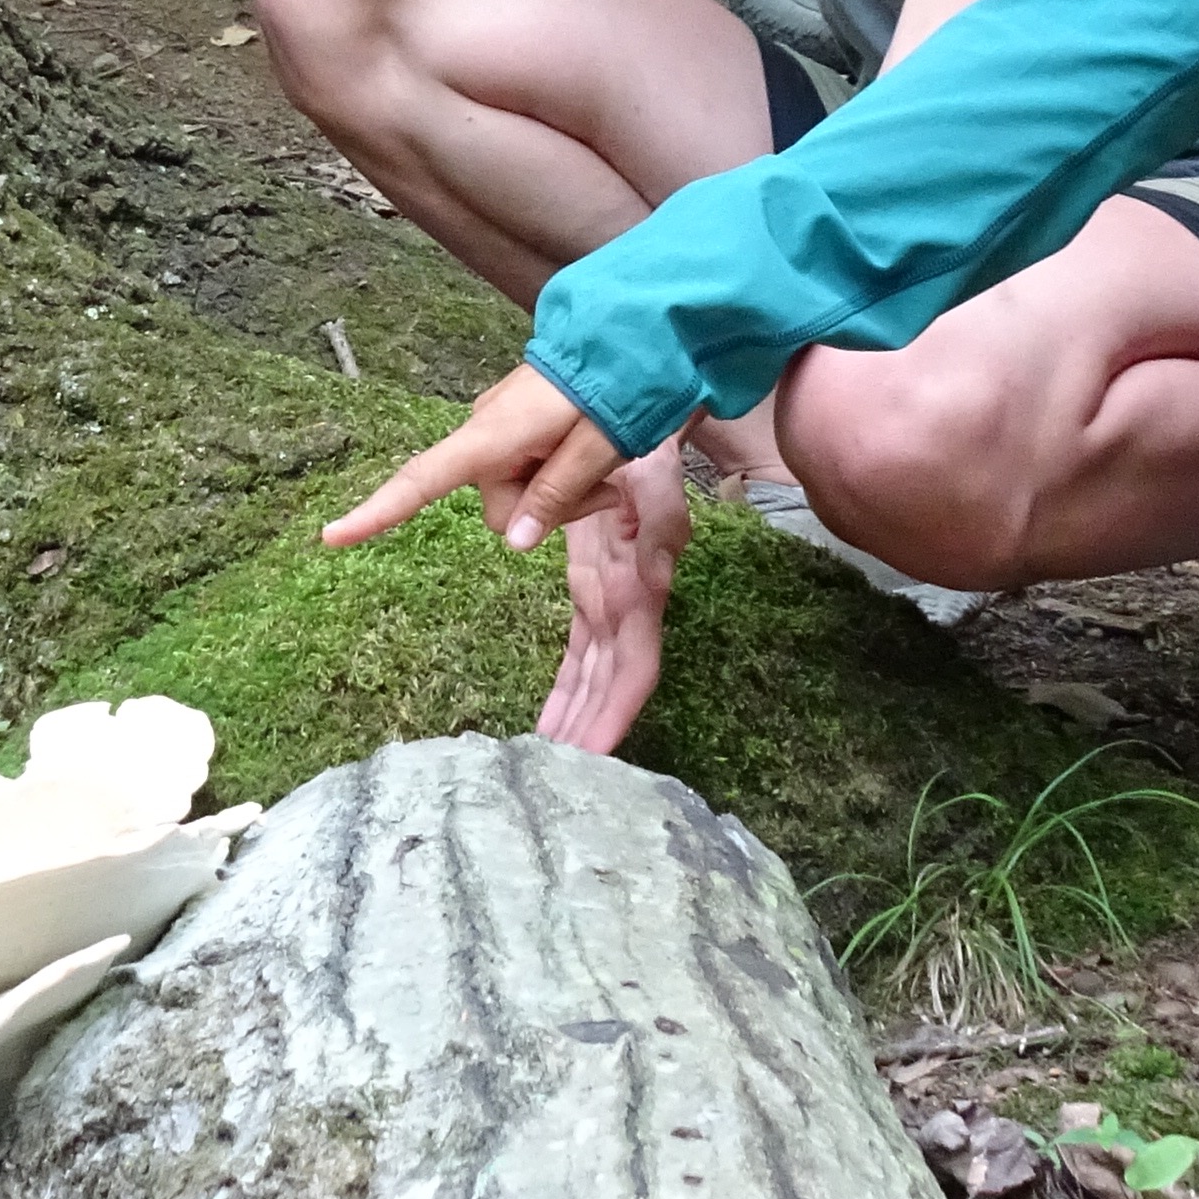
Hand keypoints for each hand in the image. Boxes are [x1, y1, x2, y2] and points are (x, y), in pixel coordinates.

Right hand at [321, 364, 632, 555]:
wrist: (627, 331)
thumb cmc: (614, 387)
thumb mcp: (595, 448)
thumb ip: (554, 495)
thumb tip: (512, 541)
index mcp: (492, 436)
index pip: (422, 480)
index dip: (377, 511)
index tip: (331, 536)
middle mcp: (484, 430)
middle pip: (497, 505)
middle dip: (544, 511)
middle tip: (602, 490)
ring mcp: (498, 426)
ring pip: (516, 492)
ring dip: (558, 494)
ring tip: (603, 468)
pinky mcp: (515, 423)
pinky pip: (525, 469)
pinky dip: (555, 474)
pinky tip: (587, 454)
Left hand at [535, 440, 692, 753]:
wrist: (639, 417)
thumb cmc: (645, 445)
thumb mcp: (652, 477)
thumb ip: (651, 524)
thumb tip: (650, 576)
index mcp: (643, 586)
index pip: (633, 669)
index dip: (615, 716)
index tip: (591, 758)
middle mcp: (631, 604)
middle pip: (611, 687)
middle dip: (590, 733)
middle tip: (556, 780)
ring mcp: (613, 598)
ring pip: (594, 676)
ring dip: (576, 720)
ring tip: (547, 764)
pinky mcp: (594, 587)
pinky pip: (580, 652)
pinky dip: (565, 688)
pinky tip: (548, 720)